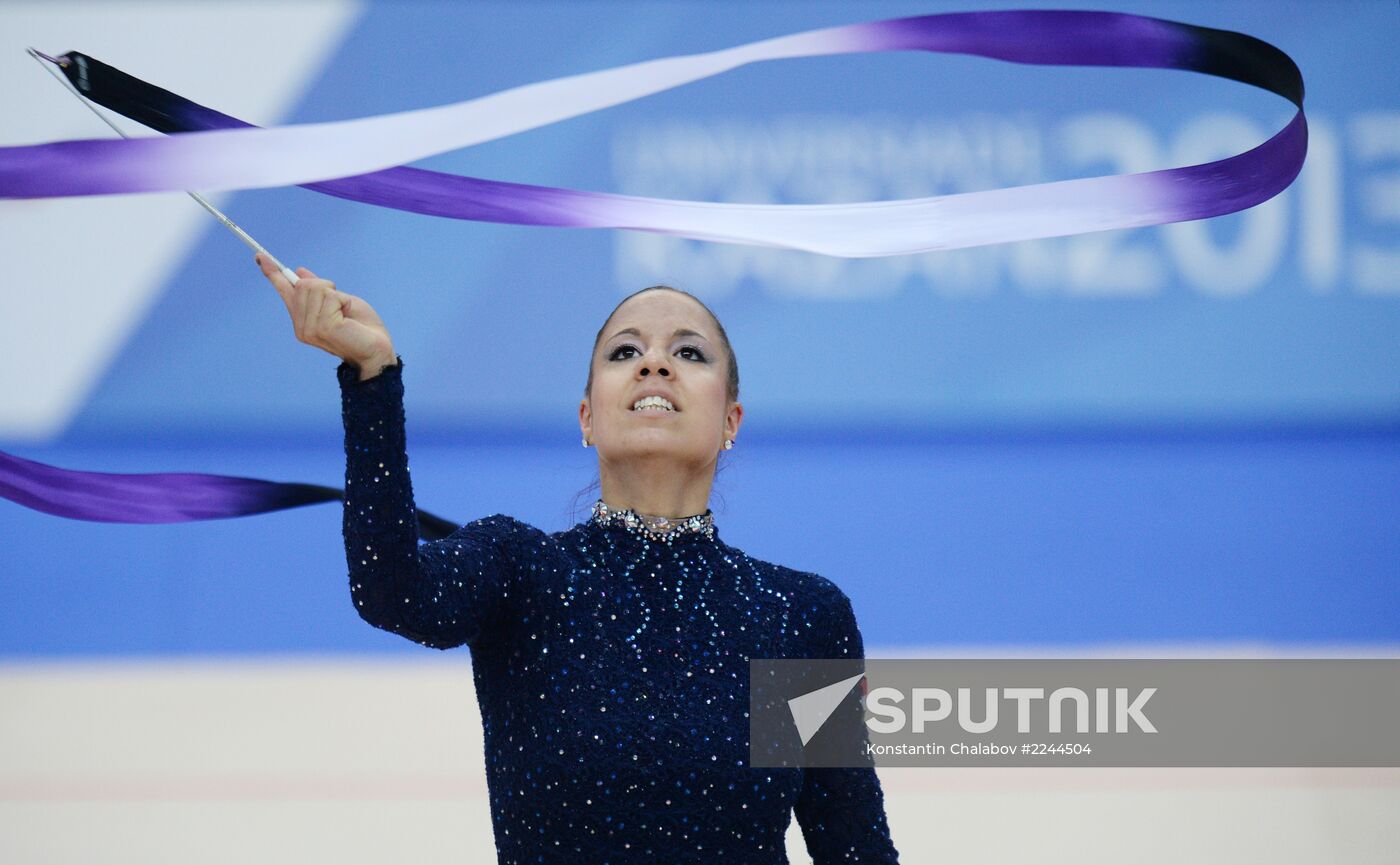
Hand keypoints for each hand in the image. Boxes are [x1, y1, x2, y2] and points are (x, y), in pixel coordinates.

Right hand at [256, 253, 395, 380]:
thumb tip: (300, 272)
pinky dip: (343, 302)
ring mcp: (309, 328)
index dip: (273, 272)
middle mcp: (301, 325)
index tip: (260, 256)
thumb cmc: (362, 328)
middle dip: (326, 287)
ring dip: (337, 296)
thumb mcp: (340, 301)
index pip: (284, 290)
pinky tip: (347, 319)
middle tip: (341, 306)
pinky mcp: (322, 328)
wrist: (377, 350)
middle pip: (304, 285)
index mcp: (303, 318)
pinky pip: (330, 297)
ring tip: (345, 314)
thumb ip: (320, 290)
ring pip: (316, 288)